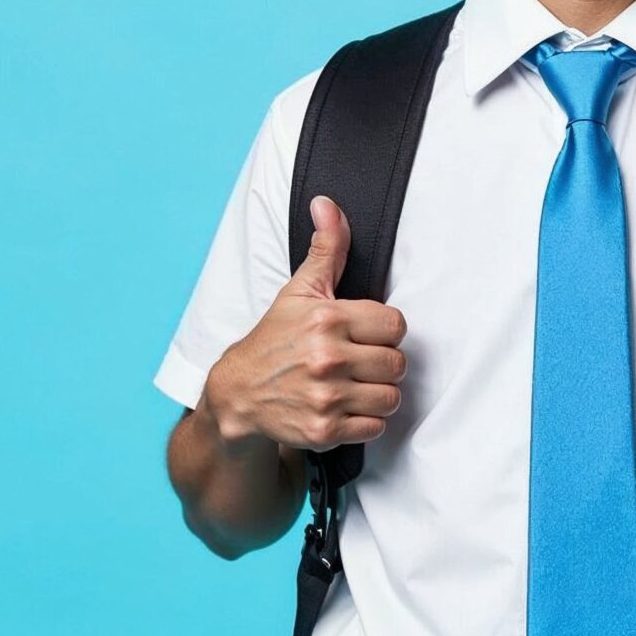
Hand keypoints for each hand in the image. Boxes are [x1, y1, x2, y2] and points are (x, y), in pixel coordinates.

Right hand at [202, 195, 408, 450]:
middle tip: (357, 362)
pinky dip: (364, 421)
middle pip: (397, 363)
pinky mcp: (325, 430)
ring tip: (352, 385)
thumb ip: (326, 249)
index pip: (396, 325)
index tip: (363, 334)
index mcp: (327, 319)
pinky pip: (375, 427)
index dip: (383, 331)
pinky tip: (343, 407)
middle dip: (381, 364)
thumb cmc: (274, 340)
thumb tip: (327, 204)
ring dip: (376, 394)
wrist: (238, 394)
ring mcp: (326, 397)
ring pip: (391, 397)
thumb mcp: (299, 291)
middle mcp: (327, 358)